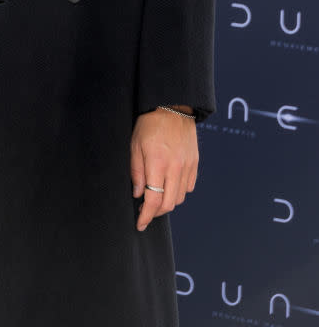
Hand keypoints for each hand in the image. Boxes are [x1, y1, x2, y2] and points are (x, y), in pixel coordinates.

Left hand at [130, 107, 197, 231]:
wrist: (173, 107)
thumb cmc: (149, 123)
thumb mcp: (135, 144)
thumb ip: (136, 171)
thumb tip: (138, 194)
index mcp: (157, 163)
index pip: (153, 200)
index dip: (145, 216)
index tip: (140, 224)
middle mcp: (175, 168)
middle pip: (168, 204)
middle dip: (155, 213)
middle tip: (146, 211)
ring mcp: (187, 166)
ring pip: (179, 198)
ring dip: (167, 202)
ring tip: (156, 197)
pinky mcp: (194, 163)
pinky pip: (188, 187)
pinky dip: (179, 192)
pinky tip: (169, 186)